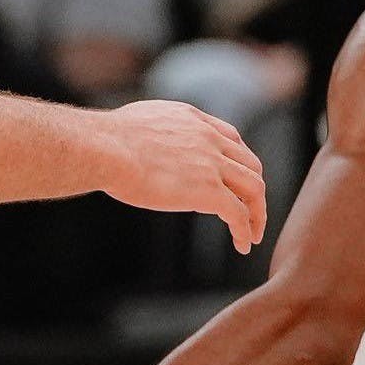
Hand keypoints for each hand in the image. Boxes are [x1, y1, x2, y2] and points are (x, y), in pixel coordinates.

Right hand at [101, 100, 267, 253]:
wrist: (106, 148)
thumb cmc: (107, 140)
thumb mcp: (141, 121)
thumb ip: (156, 131)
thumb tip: (142, 143)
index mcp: (193, 120)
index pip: (232, 139)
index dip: (239, 161)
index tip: (236, 180)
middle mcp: (209, 138)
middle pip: (250, 164)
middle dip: (254, 189)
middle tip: (250, 209)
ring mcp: (212, 164)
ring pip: (254, 189)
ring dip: (257, 213)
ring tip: (253, 234)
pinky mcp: (208, 191)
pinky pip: (239, 214)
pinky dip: (245, 231)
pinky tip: (242, 244)